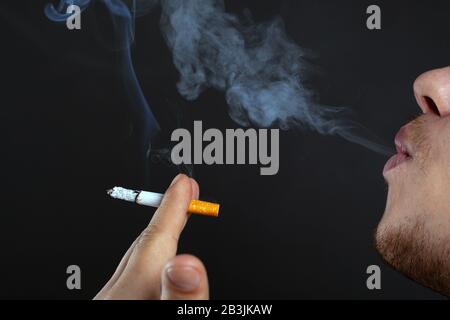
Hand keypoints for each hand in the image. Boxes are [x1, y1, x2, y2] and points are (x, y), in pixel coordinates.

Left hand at [94, 174, 208, 299]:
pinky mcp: (114, 305)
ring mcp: (111, 302)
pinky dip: (150, 260)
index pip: (154, 242)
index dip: (173, 209)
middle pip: (143, 246)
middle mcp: (113, 297)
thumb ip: (180, 297)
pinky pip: (132, 276)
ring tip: (175, 218)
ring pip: (135, 260)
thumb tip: (187, 264)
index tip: (184, 183)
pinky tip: (160, 262)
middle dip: (168, 215)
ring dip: (159, 237)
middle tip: (185, 191)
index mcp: (128, 296)